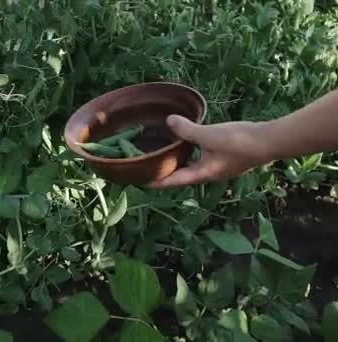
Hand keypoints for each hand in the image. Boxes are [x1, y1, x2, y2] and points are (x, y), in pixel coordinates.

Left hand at [148, 115, 271, 187]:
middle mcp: (207, 174)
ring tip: (163, 154)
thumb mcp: (208, 135)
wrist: (270, 142)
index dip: (156, 181)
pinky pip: (201, 158)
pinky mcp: (225, 159)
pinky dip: (190, 153)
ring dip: (177, 162)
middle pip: (180, 176)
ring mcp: (218, 167)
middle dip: (164, 172)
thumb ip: (187, 130)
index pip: (172, 181)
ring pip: (191, 167)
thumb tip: (168, 122)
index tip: (140, 180)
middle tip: (148, 165)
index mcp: (201, 174)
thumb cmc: (239, 142)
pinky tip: (188, 142)